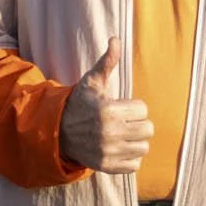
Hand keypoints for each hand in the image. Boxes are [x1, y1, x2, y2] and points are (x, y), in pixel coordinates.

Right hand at [57, 40, 151, 174]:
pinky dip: (130, 158)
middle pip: (147, 129)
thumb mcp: (92, 81)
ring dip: (136, 141)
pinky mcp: (107, 166)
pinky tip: (118, 148)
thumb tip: (116, 39)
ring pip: (143, 148)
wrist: (58, 131)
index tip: (122, 107)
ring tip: (123, 134)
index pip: (143, 110)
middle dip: (138, 123)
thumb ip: (107, 62)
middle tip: (125, 121)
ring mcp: (108, 152)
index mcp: (109, 110)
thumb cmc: (80, 103)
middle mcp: (110, 133)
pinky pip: (134, 165)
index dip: (134, 107)